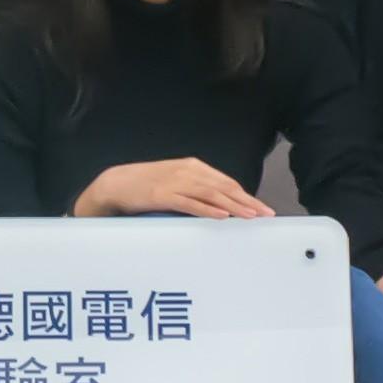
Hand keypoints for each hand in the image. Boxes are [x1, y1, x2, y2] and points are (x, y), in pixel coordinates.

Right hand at [68, 157, 272, 218]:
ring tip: (251, 216)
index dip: (246, 195)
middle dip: (247, 201)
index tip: (262, 207)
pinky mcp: (163, 195)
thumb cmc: (146, 184)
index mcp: (193, 166)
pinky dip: (208, 210)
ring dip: (234, 206)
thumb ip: (196, 187)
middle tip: (266, 214)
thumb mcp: (175, 180)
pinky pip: (190, 203)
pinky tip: (222, 216)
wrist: (116, 182)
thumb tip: (220, 202)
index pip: (226, 182)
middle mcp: (188, 171)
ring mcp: (175, 182)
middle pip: (224, 187)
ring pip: (212, 195)